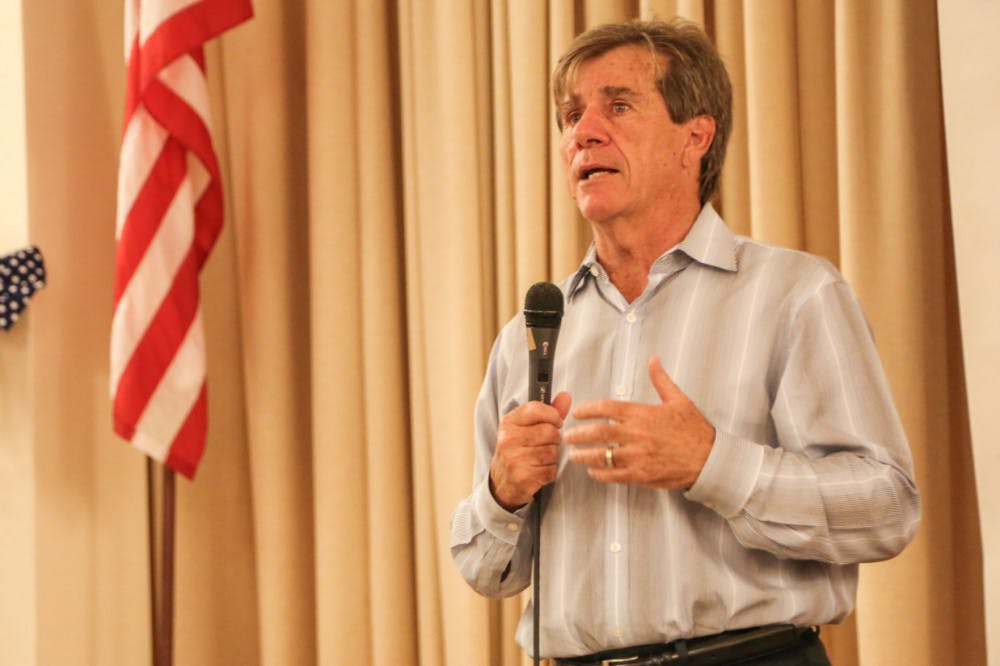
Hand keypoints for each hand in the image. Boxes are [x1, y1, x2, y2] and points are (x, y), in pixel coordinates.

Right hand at [489, 391, 571, 510]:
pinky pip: (551, 470)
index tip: (556, 421)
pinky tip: (538, 470)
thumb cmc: (517, 450)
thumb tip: (566, 396)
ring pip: (552, 452)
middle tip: (545, 444)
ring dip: (552, 457)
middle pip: (549, 431)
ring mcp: (514, 459)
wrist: (502, 482)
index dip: (552, 415)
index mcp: (508, 423)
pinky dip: (550, 471)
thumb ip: (548, 412)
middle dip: (554, 439)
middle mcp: (508, 439)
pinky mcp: (523, 476)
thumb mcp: (526, 427)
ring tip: (539, 458)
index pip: (536, 409)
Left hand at [563, 356, 713, 488]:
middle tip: (567, 435)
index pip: (607, 408)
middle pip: (598, 433)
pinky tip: (593, 471)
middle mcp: (637, 434)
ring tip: (574, 455)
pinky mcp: (642, 474)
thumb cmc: (695, 431)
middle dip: (578, 434)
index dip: (588, 409)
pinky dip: (601, 473)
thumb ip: (661, 380)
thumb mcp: (679, 400)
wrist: (710, 459)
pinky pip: (615, 474)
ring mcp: (638, 456)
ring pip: (603, 455)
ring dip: (584, 455)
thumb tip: (654, 360)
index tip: (577, 412)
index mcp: (642, 414)